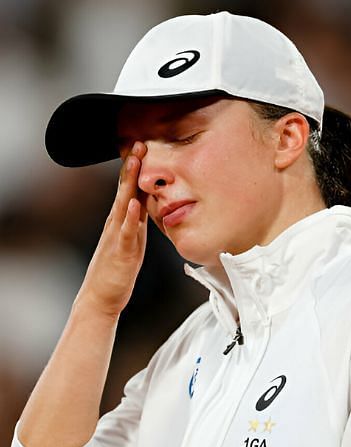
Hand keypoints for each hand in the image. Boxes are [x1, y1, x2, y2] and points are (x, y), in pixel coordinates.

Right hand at [75, 142, 148, 317]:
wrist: (101, 297)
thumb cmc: (118, 268)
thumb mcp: (131, 239)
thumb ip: (137, 222)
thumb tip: (147, 205)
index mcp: (121, 220)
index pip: (129, 189)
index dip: (136, 169)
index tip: (143, 147)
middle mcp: (117, 224)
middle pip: (125, 190)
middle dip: (133, 167)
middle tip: (140, 144)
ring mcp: (118, 236)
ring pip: (124, 205)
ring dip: (130, 183)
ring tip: (136, 163)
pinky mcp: (122, 252)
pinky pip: (126, 232)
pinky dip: (130, 217)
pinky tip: (134, 203)